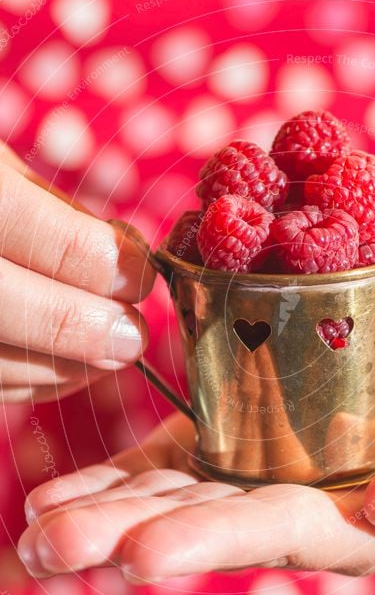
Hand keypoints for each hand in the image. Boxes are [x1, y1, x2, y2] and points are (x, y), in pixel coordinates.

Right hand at [0, 143, 154, 401]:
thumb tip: (124, 259)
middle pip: (3, 306)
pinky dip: (23, 382)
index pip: (35, 231)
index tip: (140, 275)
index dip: (100, 262)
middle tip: (133, 336)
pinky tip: (61, 370)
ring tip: (107, 357)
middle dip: (80, 328)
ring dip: (58, 369)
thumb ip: (53, 212)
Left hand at [18, 331, 374, 578]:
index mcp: (352, 527)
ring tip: (37, 527)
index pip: (276, 533)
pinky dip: (119, 476)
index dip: (213, 541)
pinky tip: (62, 492)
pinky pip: (173, 460)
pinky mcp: (241, 438)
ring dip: (104, 512)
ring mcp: (259, 474)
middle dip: (126, 536)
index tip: (144, 554)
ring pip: (174, 496)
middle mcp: (292, 510)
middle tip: (50, 548)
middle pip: (203, 523)